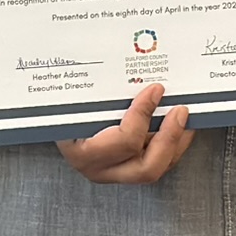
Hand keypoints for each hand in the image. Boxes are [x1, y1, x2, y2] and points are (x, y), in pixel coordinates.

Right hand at [55, 84, 192, 184]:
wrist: (51, 125)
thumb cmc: (60, 111)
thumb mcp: (71, 101)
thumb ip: (93, 91)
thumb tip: (123, 61)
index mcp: (82, 152)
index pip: (123, 141)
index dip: (143, 115)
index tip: (154, 91)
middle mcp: (99, 169)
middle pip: (146, 168)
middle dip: (169, 138)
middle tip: (180, 111)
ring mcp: (115, 174)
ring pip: (155, 169)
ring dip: (176, 143)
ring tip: (184, 118)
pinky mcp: (126, 171)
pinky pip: (157, 164)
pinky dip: (172, 146)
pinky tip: (179, 127)